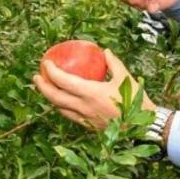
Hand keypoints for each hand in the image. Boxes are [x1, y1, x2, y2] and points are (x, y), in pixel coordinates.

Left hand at [33, 49, 154, 130]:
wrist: (143, 126)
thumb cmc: (135, 100)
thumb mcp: (126, 77)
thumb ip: (113, 63)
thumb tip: (105, 52)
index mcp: (90, 93)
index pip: (62, 81)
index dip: (50, 71)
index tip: (46, 63)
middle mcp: (83, 107)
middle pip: (54, 97)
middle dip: (42, 86)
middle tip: (37, 76)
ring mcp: (84, 118)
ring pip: (59, 108)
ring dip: (50, 98)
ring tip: (48, 89)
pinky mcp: (88, 126)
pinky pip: (69, 116)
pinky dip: (62, 107)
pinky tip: (64, 102)